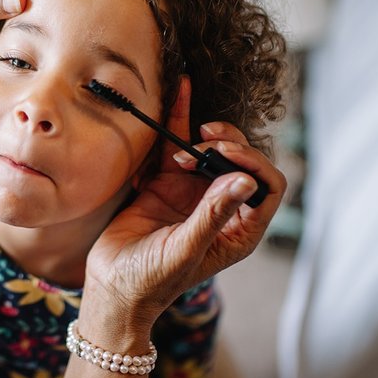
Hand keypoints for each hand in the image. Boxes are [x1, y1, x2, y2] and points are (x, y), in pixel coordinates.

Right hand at [83, 77, 286, 333]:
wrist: (110, 287)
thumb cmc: (151, 281)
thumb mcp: (185, 249)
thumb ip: (214, 214)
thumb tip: (246, 180)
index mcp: (239, 230)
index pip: (267, 186)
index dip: (254, 164)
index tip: (224, 155)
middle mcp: (221, 208)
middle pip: (242, 161)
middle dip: (230, 146)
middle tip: (206, 143)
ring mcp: (192, 193)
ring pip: (211, 150)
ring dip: (206, 136)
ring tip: (194, 136)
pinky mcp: (165, 184)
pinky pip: (175, 147)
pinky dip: (178, 121)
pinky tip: (181, 90)